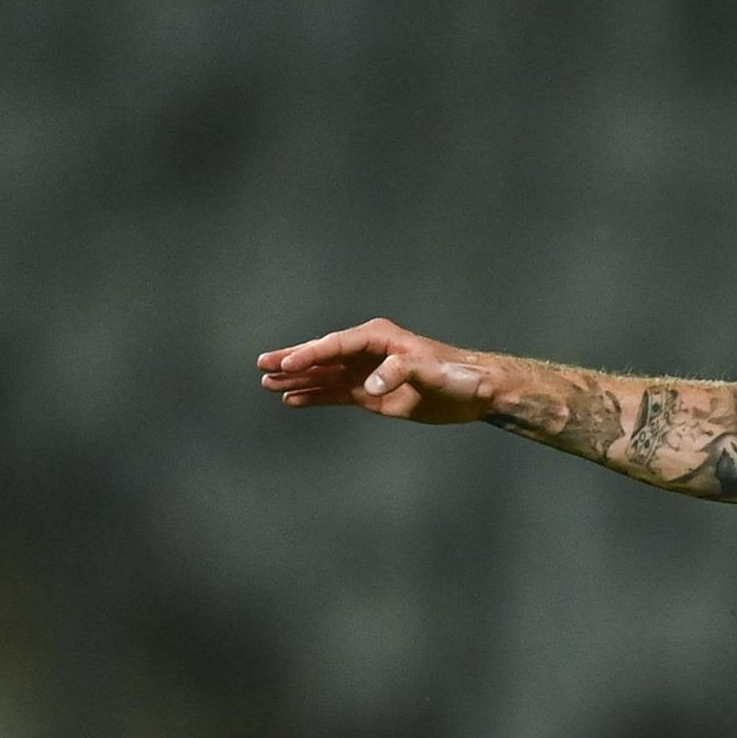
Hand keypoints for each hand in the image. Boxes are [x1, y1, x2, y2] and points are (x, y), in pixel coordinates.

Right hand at [256, 319, 501, 419]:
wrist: (474, 391)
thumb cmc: (456, 375)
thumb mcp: (430, 371)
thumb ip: (400, 373)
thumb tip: (368, 387)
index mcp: (378, 338)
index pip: (336, 345)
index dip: (310, 354)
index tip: (287, 364)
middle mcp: (368, 352)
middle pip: (322, 355)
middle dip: (293, 360)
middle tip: (262, 365)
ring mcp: (367, 373)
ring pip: (324, 375)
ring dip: (297, 379)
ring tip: (267, 384)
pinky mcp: (371, 394)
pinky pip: (335, 394)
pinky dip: (314, 396)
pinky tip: (292, 399)